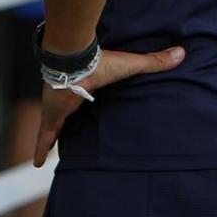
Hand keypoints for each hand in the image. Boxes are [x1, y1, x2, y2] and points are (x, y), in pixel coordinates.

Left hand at [32, 45, 185, 165]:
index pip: (84, 95)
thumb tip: (180, 53)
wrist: (74, 60)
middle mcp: (69, 98)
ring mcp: (57, 108)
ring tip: (46, 151)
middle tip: (63, 132)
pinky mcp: (51, 117)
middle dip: (63, 120)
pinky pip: (45, 136)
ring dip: (50, 136)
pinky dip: (41, 148)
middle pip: (66, 113)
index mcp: (85, 85)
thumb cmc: (101, 62)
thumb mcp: (130, 65)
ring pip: (53, 126)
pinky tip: (36, 163)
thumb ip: (152, 62)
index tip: (81, 102)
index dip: (82, 99)